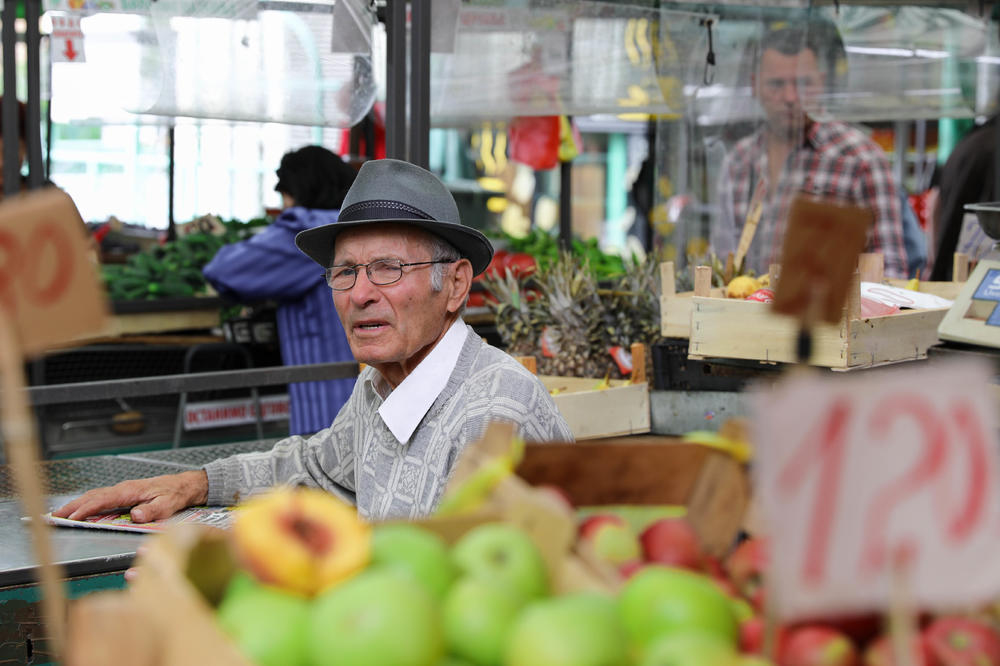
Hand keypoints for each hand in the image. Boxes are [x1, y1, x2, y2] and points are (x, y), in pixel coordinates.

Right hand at [52, 470, 208, 523]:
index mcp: (130, 491)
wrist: (184, 485)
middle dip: (71, 506)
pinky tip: (79, 510)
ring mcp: (122, 491)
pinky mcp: (124, 494)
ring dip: (75, 505)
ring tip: (59, 514)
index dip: (85, 509)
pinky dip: (86, 504)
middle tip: (53, 516)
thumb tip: (136, 515)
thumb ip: (153, 509)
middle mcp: (123, 489)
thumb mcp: (168, 503)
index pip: (102, 500)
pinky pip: (101, 499)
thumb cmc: (176, 493)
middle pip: (92, 497)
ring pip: (94, 497)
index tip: (71, 517)